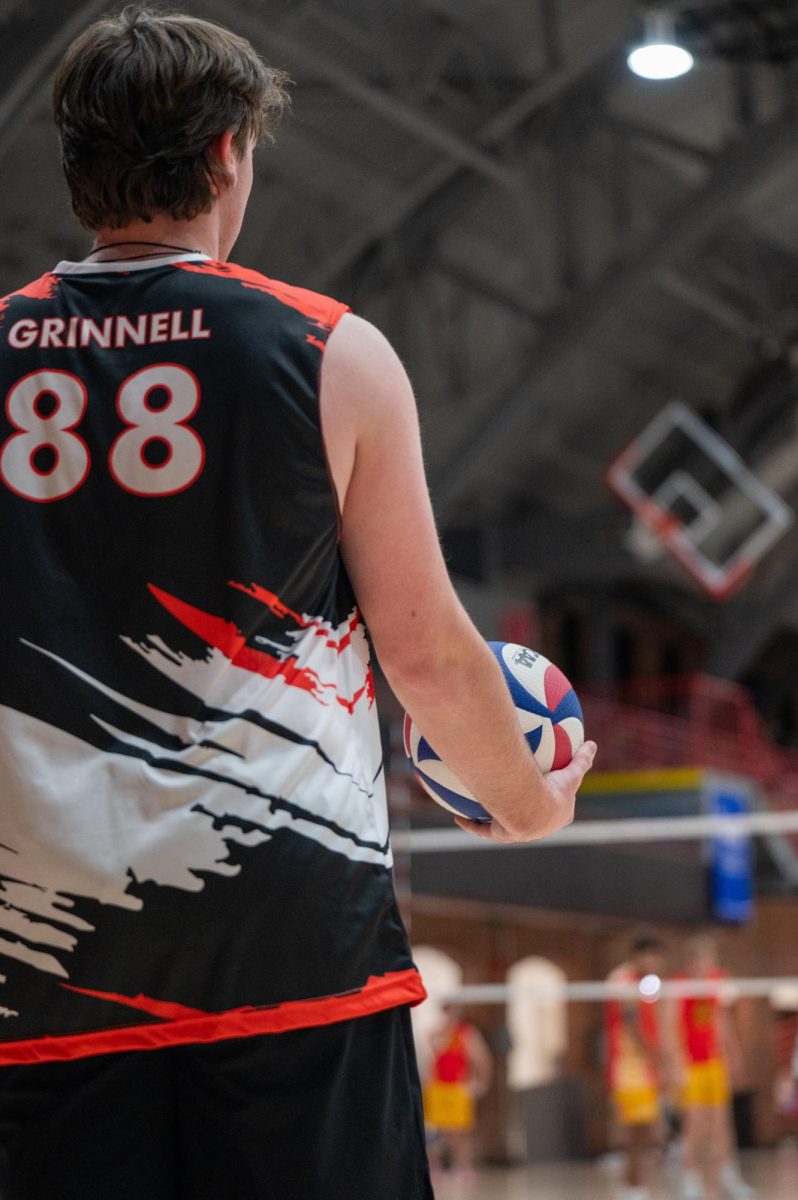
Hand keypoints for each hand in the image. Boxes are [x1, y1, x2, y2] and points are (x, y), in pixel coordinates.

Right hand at [454, 740, 596, 843]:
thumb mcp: (571, 773)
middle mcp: (536, 828)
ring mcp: (517, 833)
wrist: (532, 811)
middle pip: (529, 819)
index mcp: (555, 817)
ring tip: (484, 809)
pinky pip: (481, 830)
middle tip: (516, 799)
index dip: (555, 803)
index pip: (558, 811)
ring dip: (493, 820)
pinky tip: (457, 816)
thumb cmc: (553, 792)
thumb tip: (593, 744)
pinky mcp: (499, 835)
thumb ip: (582, 759)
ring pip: (502, 826)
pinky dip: (470, 824)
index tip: (549, 794)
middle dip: (524, 813)